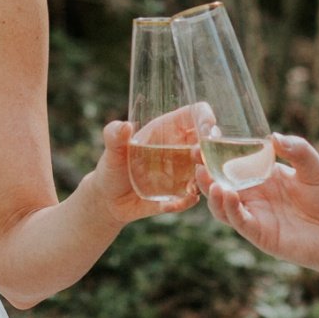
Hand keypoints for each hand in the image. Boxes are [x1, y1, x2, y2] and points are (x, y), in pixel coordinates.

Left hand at [85, 118, 204, 223]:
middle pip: (209, 141)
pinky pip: (192, 198)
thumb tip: (124, 126)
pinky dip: (186, 201)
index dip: (205, 117)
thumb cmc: (111, 168)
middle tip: (197, 157)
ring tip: (189, 187)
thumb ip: (114, 136)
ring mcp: (183, 173)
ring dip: (205, 177)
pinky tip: (171, 204)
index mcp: (168, 130)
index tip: (206, 129)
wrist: (108, 200)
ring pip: (207, 170)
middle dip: (210, 148)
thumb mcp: (112, 151)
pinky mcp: (179, 195)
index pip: (195, 113)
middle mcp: (180, 149)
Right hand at [197, 134, 318, 277]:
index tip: (209, 135)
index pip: (237, 163)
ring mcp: (258, 216)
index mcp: (268, 177)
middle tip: (196, 155)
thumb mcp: (317, 168)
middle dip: (207, 171)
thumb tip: (273, 136)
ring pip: (223, 205)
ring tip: (205, 176)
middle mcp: (258, 197)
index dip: (221, 152)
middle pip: (223, 184)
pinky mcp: (261, 235)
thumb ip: (296, 150)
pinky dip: (230, 208)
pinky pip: (239, 221)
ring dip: (212, 191)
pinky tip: (227, 193)